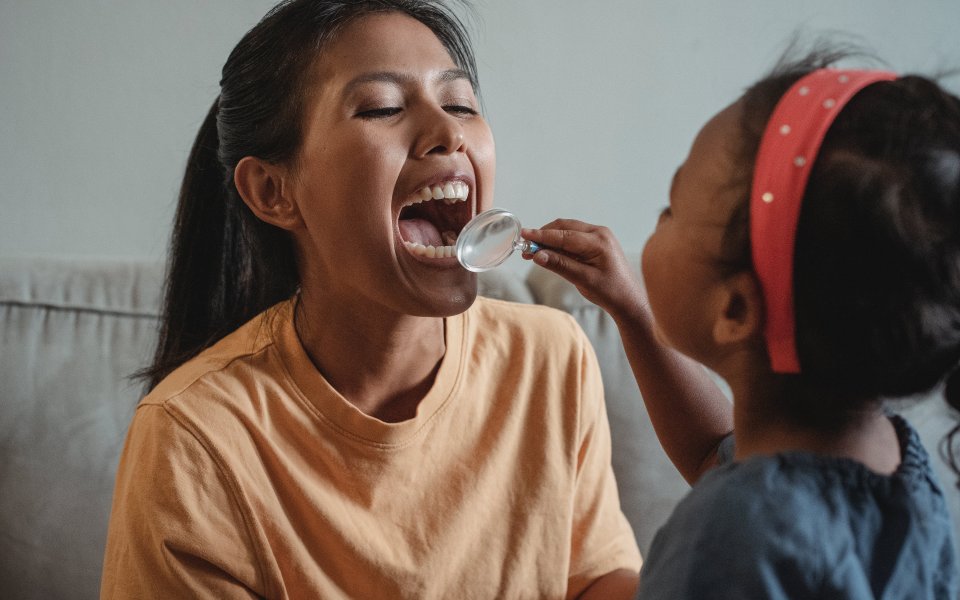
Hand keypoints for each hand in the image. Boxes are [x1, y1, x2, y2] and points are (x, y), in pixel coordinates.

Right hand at [522, 219, 646, 323]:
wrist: (629, 300)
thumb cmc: (610, 292)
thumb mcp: (583, 280)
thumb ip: (560, 265)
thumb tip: (537, 255)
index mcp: (599, 241)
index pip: (564, 235)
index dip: (542, 236)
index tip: (524, 235)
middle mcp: (600, 233)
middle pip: (564, 227)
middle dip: (544, 236)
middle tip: (526, 247)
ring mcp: (599, 236)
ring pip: (567, 231)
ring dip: (550, 239)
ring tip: (533, 252)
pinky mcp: (597, 242)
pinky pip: (573, 237)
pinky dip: (559, 243)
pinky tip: (549, 253)